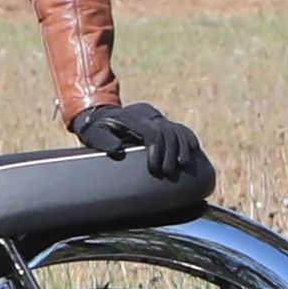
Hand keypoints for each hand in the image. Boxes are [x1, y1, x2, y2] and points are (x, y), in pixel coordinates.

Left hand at [69, 101, 211, 199]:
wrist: (100, 117)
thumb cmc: (96, 130)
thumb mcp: (94, 134)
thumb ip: (103, 140)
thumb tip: (116, 149)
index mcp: (132, 117)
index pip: (153, 132)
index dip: (158, 151)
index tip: (154, 170)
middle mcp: (147, 114)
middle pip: (168, 132)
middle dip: (171, 154)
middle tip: (167, 174)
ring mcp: (155, 117)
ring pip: (177, 130)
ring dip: (182, 148)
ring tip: (182, 166)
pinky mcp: (161, 122)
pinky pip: (179, 128)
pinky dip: (187, 138)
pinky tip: (193, 149)